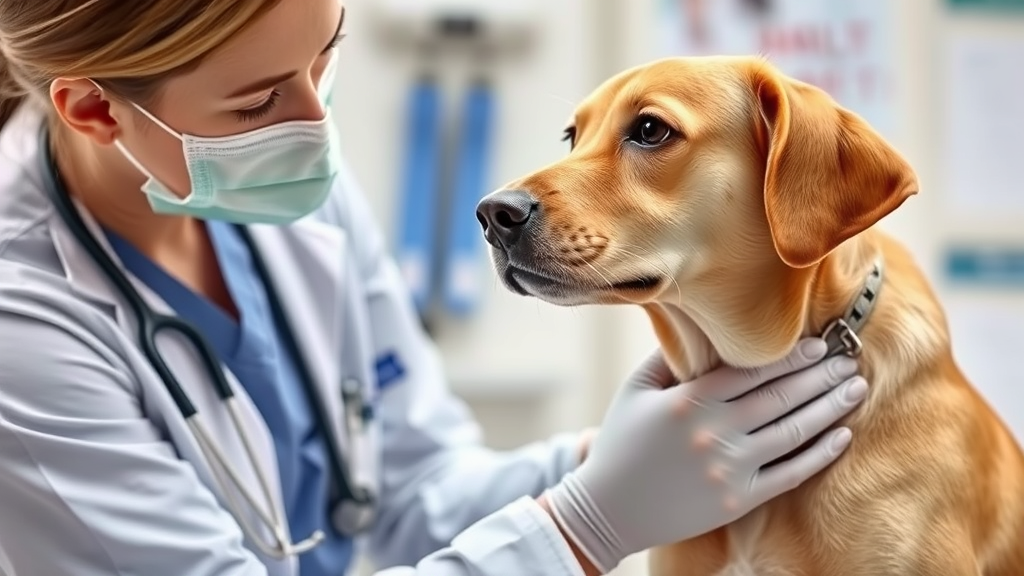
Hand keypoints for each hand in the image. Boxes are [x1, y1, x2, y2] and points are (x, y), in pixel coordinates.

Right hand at [543, 338, 865, 573]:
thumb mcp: (634, 391)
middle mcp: (712, 432)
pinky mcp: (737, 500)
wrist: (608, 509)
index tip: (818, 343)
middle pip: (780, 397)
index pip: (752, 371)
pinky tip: (841, 435)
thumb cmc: (620, 443)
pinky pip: (790, 474)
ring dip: (829, 408)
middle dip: (820, 375)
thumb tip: (700, 327)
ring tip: (854, 388)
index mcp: (688, 401)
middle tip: (848, 359)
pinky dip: (819, 454)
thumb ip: (667, 358)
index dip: (790, 356)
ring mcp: (728, 469)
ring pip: (792, 431)